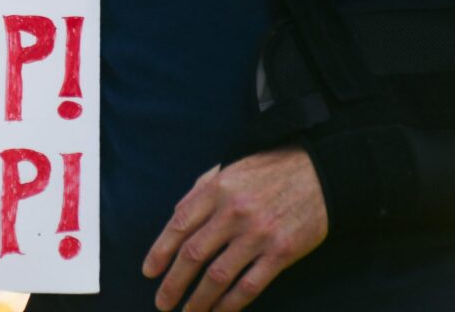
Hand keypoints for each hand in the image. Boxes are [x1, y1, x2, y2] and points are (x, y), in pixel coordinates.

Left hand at [142, 147, 327, 311]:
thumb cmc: (267, 171)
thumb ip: (199, 193)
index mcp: (216, 190)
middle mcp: (234, 212)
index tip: (149, 272)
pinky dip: (231, 303)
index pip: (178, 226)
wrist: (320, 172)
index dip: (159, 252)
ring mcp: (259, 234)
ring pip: (218, 276)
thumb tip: (175, 221)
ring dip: (199, 299)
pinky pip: (250, 285)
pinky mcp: (282, 251)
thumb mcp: (228, 170)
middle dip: (173, 283)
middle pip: (193, 255)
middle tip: (162, 302)